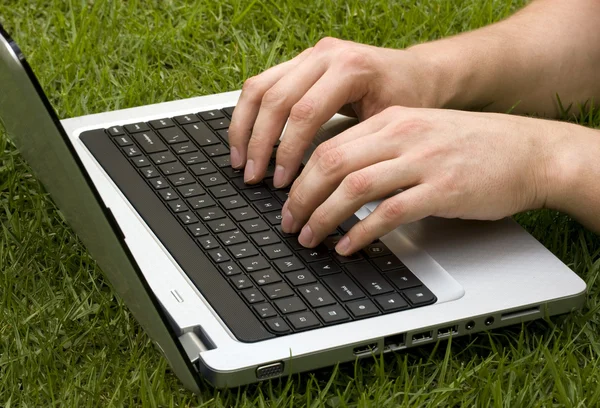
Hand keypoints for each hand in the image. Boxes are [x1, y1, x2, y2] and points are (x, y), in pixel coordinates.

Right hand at [228, 37, 440, 187]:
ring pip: (259, 87)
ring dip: (244, 127)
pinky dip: (248, 113)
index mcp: (350, 68)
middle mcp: (324, 55)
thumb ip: (355, 147)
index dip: (287, 151)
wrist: (415, 72)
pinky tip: (244, 137)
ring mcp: (308, 55)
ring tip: (240, 160)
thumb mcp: (391, 125)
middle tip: (253, 176)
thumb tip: (322, 188)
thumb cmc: (408, 98)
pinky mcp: (298, 62)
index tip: (281, 182)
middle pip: (275, 99)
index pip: (305, 113)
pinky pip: (261, 83)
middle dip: (259, 143)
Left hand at [281, 106, 568, 254]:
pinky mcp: (443, 190)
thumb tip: (337, 179)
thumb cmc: (473, 147)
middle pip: (331, 163)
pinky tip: (348, 246)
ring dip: (323, 216)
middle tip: (289, 223)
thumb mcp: (420, 133)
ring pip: (353, 187)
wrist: (530, 152)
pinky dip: (361, 232)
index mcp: (391, 120)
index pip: (328, 144)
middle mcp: (402, 135)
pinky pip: (389, 212)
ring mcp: (423, 161)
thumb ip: (380, 149)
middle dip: (302, 197)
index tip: (288, 200)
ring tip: (310, 238)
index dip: (300, 176)